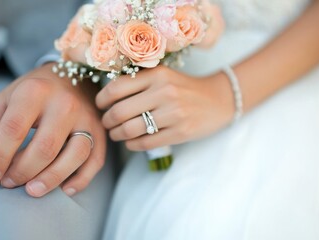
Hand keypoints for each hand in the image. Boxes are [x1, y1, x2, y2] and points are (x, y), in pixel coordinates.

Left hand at [0, 63, 105, 196]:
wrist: (72, 78)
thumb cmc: (35, 92)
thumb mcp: (5, 99)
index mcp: (36, 91)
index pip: (14, 129)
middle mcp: (65, 103)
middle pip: (45, 147)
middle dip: (23, 171)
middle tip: (9, 182)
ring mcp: (87, 118)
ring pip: (75, 155)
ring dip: (52, 179)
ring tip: (32, 190)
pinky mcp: (100, 132)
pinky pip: (95, 160)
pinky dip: (81, 180)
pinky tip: (64, 188)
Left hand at [96, 65, 233, 150]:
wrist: (218, 99)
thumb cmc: (184, 88)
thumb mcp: (163, 76)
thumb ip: (139, 82)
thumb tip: (106, 97)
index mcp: (157, 74)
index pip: (116, 88)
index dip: (101, 100)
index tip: (100, 105)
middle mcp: (164, 92)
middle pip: (119, 112)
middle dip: (106, 121)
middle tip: (106, 123)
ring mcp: (174, 113)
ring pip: (130, 130)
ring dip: (117, 134)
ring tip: (116, 133)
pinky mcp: (181, 132)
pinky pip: (145, 143)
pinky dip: (132, 145)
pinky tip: (131, 142)